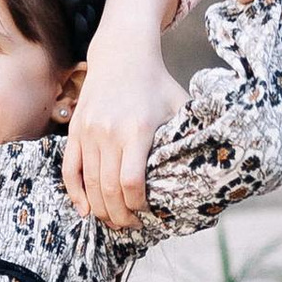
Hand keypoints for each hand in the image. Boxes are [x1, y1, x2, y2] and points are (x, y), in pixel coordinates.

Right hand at [62, 42, 182, 225]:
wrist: (122, 55)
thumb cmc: (157, 84)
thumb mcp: (180, 105)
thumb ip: (190, 135)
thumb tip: (210, 168)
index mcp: (138, 129)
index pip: (132, 181)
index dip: (139, 204)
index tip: (148, 213)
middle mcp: (109, 132)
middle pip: (109, 189)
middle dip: (120, 216)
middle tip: (131, 227)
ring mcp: (89, 132)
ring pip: (90, 183)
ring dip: (101, 209)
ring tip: (113, 222)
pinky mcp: (75, 131)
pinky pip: (70, 169)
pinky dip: (75, 193)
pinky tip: (85, 209)